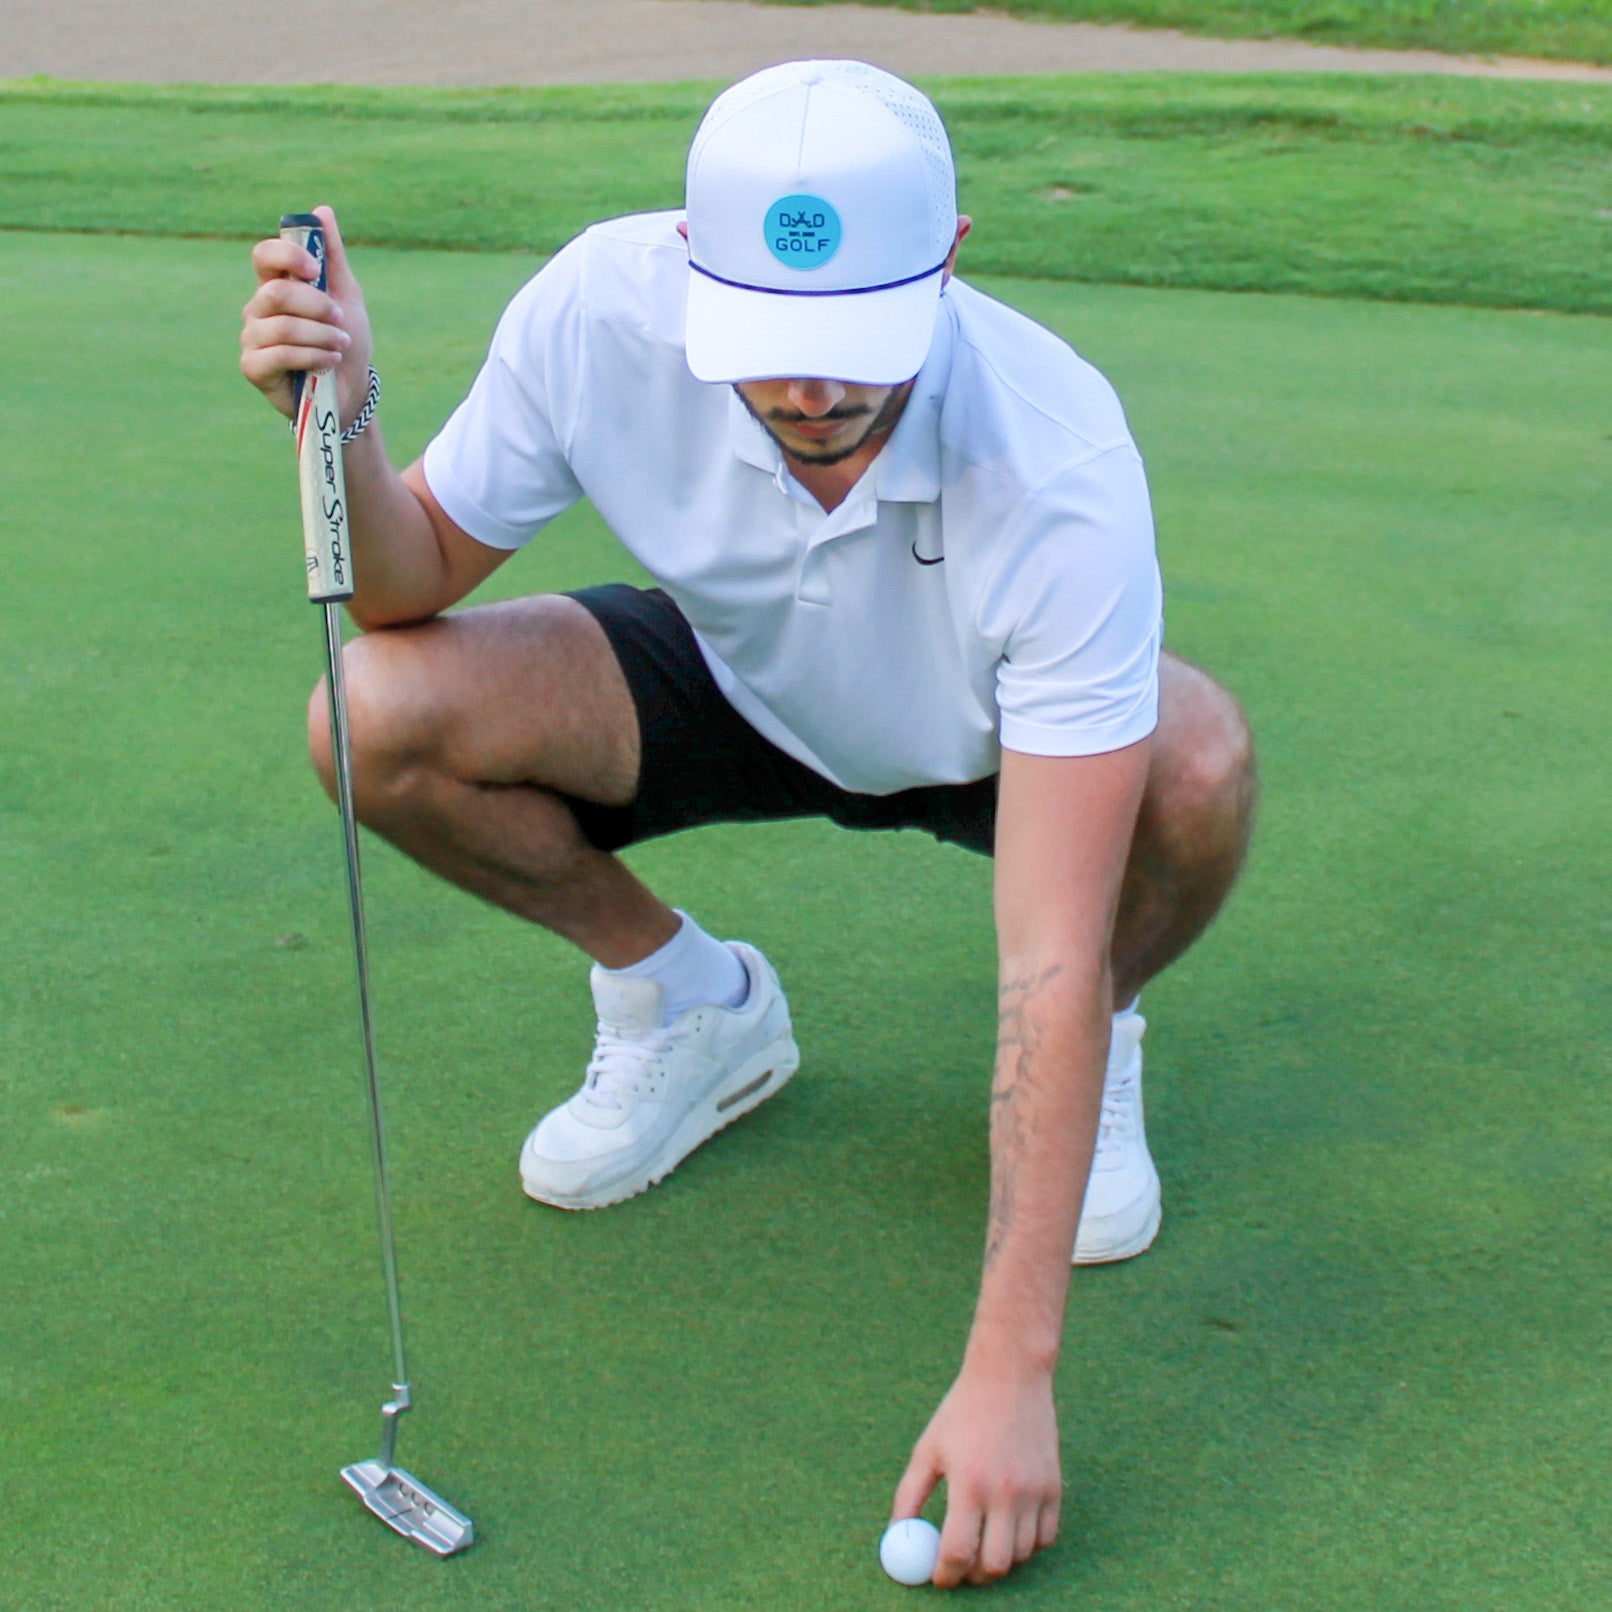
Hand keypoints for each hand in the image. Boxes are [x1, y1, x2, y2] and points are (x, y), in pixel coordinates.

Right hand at [240, 205, 371, 423]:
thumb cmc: (345, 340)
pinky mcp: (253, 367)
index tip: (317, 271)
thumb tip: (322, 211)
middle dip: (318, 307)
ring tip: (339, 346)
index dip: (288, 258)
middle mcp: (257, 308)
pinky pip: (278, 354)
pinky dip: (311, 357)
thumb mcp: (346, 295)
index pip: (263, 256)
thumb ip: (332, 256)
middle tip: (341, 322)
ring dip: (321, 336)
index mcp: (276, 285)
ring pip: (283, 326)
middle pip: (277, 293)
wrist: (351, 390)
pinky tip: (327, 362)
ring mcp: (252, 338)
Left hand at [892, 1361, 1061, 1586]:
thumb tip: (896, 1535)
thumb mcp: (928, 1448)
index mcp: (970, 1482)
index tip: (937, 1578)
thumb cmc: (962, 1411)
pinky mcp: (1054, 1488)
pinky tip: (1009, 1528)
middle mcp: (1006, 1492)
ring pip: (1021, 1555)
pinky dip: (1027, 1544)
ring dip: (1000, 1559)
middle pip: (994, 1565)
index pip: (958, 1551)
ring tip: (984, 1541)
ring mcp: (1035, 1492)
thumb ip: (910, 1494)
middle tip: (961, 1567)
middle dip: (974, 1575)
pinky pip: (1045, 1537)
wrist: (1010, 1376)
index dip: (945, 1575)